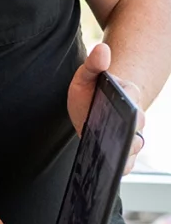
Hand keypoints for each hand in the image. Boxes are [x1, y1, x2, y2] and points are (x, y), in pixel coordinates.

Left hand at [67, 43, 145, 173]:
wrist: (93, 104)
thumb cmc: (90, 90)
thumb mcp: (86, 76)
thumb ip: (93, 64)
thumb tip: (102, 49)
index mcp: (130, 96)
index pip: (135, 104)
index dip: (132, 113)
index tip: (129, 117)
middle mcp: (136, 118)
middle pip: (138, 131)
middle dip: (129, 139)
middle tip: (119, 146)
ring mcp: (131, 136)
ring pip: (134, 150)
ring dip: (126, 158)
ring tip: (114, 164)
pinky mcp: (123, 151)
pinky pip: (126, 162)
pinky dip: (121, 169)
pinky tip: (111, 174)